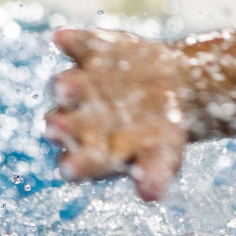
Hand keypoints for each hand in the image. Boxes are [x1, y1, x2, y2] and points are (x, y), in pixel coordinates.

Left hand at [45, 29, 188, 200]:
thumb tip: (150, 196)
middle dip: (62, 127)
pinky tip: (66, 39)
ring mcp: (79, 86)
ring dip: (67, 87)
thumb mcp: (165, 158)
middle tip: (59, 127)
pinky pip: (76, 45)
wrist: (176, 89)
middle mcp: (75, 120)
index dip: (74, 166)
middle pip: (60, 126)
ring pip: (64, 86)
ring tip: (69, 87)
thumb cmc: (163, 135)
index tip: (73, 169)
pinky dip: (72, 42)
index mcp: (89, 152)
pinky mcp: (88, 52)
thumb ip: (154, 176)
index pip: (73, 164)